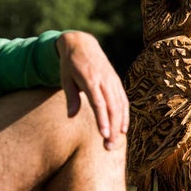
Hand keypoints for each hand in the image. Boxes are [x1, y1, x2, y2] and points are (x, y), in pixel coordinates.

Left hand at [56, 31, 129, 149]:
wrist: (82, 43)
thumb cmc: (70, 64)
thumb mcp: (65, 78)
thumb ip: (70, 96)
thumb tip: (70, 115)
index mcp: (90, 79)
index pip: (99, 103)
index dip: (102, 120)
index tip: (103, 135)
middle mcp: (104, 80)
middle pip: (112, 108)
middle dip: (112, 128)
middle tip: (108, 147)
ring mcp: (112, 80)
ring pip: (120, 106)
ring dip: (119, 125)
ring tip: (114, 143)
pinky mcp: (116, 81)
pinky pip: (123, 100)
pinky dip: (125, 115)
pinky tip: (122, 129)